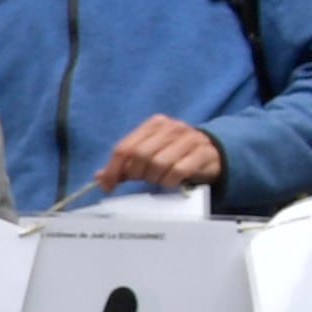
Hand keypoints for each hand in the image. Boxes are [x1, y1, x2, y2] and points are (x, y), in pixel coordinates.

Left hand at [96, 113, 223, 190]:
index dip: (113, 169)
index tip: (108, 186)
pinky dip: (170, 181)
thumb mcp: (148, 156)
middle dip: (136, 174)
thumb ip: (125, 165)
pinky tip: (172, 181)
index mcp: (154, 124)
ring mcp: (189, 138)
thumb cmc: (175, 155)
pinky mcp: (202, 153)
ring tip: (159, 179)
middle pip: (140, 156)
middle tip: (142, 179)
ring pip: (158, 164)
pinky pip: (177, 171)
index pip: (124, 147)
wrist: (212, 153)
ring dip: (154, 179)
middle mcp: (171, 128)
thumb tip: (99, 177)